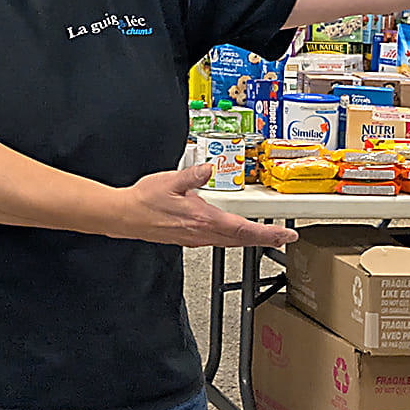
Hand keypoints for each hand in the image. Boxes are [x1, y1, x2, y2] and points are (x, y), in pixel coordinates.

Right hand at [116, 163, 295, 249]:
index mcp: (203, 219)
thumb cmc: (144, 201)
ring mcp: (196, 238)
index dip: (268, 234)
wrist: (124, 217)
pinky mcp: (190, 238)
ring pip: (231, 242)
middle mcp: (203, 233)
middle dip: (265, 239)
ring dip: (250, 239)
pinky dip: (234, 237)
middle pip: (242, 239)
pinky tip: (235, 232)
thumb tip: (209, 168)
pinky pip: (219, 240)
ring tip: (266, 235)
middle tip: (284, 238)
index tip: (285, 236)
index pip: (243, 229)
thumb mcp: (170, 181)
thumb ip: (193, 176)